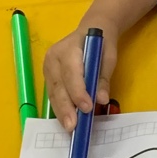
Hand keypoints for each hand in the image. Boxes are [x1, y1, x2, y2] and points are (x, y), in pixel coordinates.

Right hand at [43, 14, 121, 130]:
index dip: (78, 92)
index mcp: (69, 48)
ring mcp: (48, 67)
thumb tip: (101, 99)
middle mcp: (53, 57)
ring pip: (53, 93)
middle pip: (59, 86)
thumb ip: (103, 78)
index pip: (71, 73)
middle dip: (66, 108)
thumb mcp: (109, 57)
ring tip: (69, 128)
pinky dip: (60, 108)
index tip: (87, 109)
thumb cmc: (102, 43)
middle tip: (73, 127)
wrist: (93, 29)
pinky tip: (66, 120)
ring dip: (61, 112)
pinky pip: (53, 94)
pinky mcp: (48, 75)